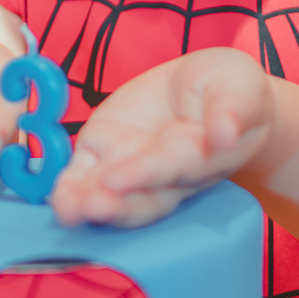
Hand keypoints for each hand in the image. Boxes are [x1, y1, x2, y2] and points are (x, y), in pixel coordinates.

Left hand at [50, 48, 273, 227]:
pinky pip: (84, 174)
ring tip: (69, 210)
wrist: (210, 88)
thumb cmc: (232, 90)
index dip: (144, 175)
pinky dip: (69, 188)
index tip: (117, 180)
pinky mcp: (104, 149)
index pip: (171, 167)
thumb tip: (225, 135)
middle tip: (89, 207)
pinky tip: (57, 200)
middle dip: (115, 205)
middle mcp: (164, 173)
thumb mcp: (240, 88)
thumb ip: (233, 108)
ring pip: (110, 194)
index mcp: (200, 155)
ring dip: (88, 204)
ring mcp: (131, 164)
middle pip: (141, 197)